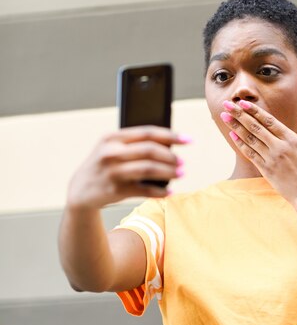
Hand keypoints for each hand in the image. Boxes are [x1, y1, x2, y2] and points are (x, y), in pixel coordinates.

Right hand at [67, 126, 189, 209]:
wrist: (80, 190)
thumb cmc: (104, 165)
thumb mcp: (112, 148)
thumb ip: (134, 144)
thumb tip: (169, 145)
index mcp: (112, 137)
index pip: (147, 132)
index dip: (171, 135)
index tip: (188, 140)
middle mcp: (110, 153)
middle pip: (149, 150)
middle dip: (171, 156)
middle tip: (182, 162)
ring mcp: (112, 172)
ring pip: (149, 169)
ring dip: (169, 172)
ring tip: (180, 174)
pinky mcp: (115, 190)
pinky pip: (144, 190)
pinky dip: (160, 191)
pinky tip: (169, 192)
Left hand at [220, 101, 296, 208]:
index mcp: (292, 139)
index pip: (269, 121)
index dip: (254, 111)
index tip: (243, 102)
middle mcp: (279, 147)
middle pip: (256, 127)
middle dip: (239, 115)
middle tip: (227, 105)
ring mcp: (271, 159)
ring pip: (250, 139)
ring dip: (236, 127)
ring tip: (225, 117)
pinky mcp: (266, 170)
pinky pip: (250, 154)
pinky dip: (240, 144)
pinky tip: (232, 135)